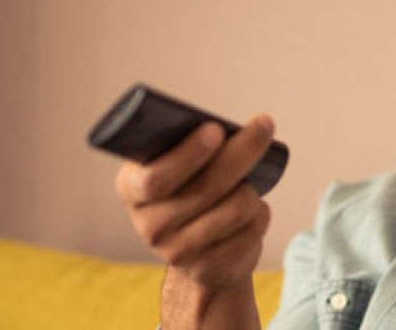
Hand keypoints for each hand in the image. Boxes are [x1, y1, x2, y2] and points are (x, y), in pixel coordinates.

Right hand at [115, 116, 276, 327]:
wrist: (196, 252)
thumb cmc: (190, 191)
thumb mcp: (176, 169)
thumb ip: (188, 148)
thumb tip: (228, 130)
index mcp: (132, 188)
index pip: (155, 177)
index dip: (188, 154)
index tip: (217, 130)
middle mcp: (149, 224)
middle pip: (207, 186)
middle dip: (242, 152)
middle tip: (263, 125)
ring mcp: (176, 251)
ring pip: (236, 208)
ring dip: (252, 190)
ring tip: (251, 183)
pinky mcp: (207, 269)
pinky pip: (250, 233)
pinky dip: (261, 215)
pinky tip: (255, 211)